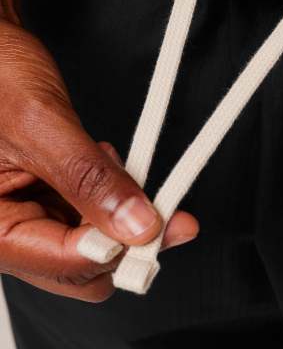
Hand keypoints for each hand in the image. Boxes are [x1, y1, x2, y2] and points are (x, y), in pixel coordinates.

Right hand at [0, 19, 198, 301]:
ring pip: (90, 242)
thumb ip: (88, 177)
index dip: (117, 248)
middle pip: (81, 266)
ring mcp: (25, 213)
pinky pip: (86, 215)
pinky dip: (110, 198)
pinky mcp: (43, 197)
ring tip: (119, 171)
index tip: (161, 225)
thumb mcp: (39, 121)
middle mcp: (4, 227)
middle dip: (124, 238)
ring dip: (119, 215)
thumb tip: (137, 225)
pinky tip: (109, 170)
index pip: (63, 262)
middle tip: (161, 208)